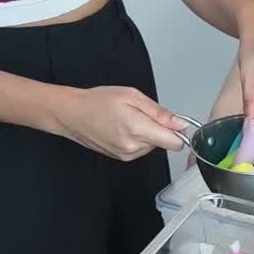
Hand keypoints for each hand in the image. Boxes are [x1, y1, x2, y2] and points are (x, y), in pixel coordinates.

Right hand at [51, 86, 186, 160]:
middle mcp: (134, 147)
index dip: (177, 132)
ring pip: (152, 146)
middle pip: (164, 143)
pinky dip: (137, 139)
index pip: (175, 143)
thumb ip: (159, 113)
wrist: (72, 114)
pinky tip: (122, 128)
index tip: (172, 122)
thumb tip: (180, 124)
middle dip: (158, 129)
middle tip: (140, 114)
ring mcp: (127, 155)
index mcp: (138, 129)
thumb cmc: (98, 101)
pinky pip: (140, 149)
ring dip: (147, 134)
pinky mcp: (122, 157)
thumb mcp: (132, 96)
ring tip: (128, 120)